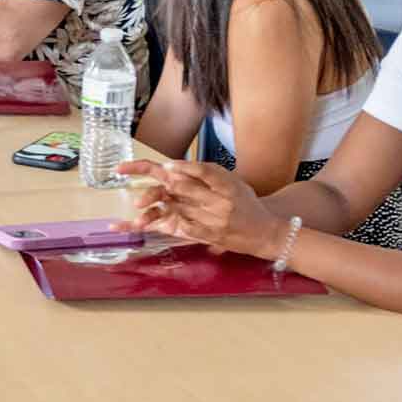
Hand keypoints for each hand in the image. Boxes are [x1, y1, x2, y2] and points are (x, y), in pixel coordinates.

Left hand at [112, 160, 284, 255]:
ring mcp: (214, 219)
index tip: (166, 166)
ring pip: (180, 208)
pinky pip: (182, 228)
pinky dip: (164, 224)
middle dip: (161, 185)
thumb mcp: (233, 183)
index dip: (184, 168)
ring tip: (138, 204)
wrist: (265, 232)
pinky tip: (144, 224)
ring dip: (155, 207)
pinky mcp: (209, 235)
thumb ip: (209, 175)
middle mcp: (220, 200)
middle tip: (136, 179)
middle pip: (185, 188)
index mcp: (226, 184)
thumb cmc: (246, 204)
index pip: (204, 171)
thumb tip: (176, 167)